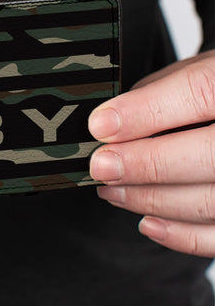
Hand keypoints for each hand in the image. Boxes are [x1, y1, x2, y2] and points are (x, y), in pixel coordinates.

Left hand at [89, 49, 214, 256]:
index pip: (199, 92)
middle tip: (100, 166)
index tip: (101, 126)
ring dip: (150, 199)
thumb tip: (110, 122)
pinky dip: (181, 235)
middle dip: (144, 164)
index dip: (145, 112)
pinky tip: (147, 222)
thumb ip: (160, 91)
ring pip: (209, 200)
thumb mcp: (198, 71)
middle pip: (208, 156)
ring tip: (111, 189)